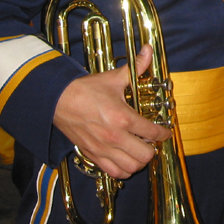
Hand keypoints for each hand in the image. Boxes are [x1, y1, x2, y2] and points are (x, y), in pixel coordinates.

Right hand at [53, 45, 171, 178]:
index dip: (164, 133)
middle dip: (153, 149)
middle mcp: (114, 137)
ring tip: (140, 150)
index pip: (152, 132)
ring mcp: (103, 149)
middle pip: (145, 155)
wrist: (58, 100)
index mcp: (123, 118)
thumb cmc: (87, 89)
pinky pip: (113, 172)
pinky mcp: (92, 155)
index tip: (166, 132)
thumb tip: (148, 50)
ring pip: (131, 167)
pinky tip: (126, 159)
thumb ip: (136, 67)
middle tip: (152, 141)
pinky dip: (124, 169)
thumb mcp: (115, 77)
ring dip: (139, 161)